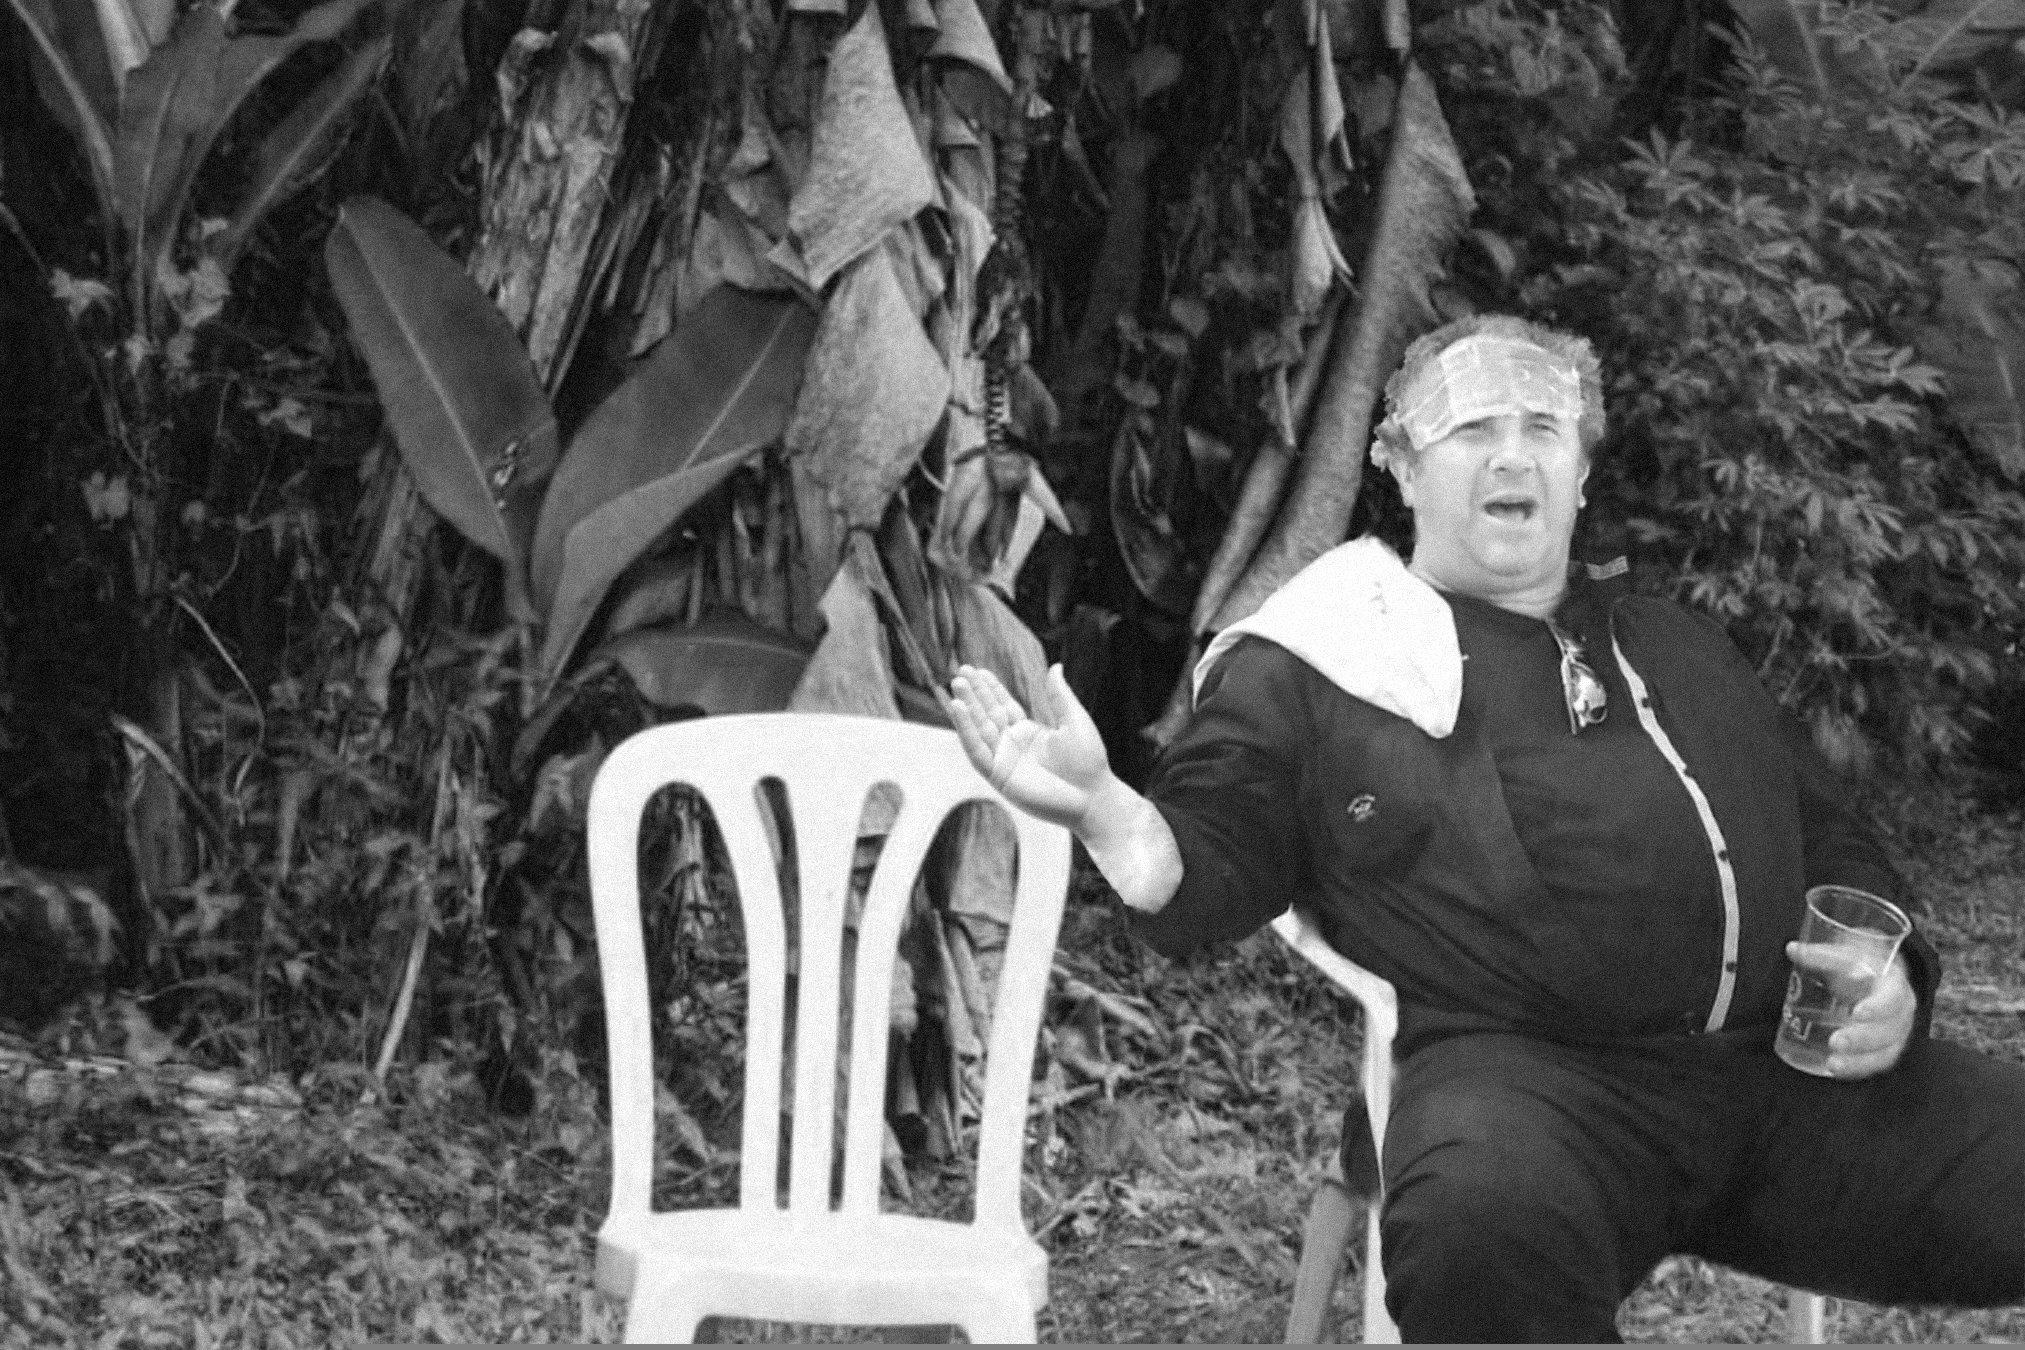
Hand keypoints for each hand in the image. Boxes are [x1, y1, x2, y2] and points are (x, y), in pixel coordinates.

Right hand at [947, 663, 1111, 830]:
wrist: (1091, 797)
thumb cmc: (1088, 762)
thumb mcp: (1074, 720)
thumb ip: (1059, 695)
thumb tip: (1055, 666)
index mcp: (1028, 732)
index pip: (1003, 705)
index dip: (990, 688)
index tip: (978, 670)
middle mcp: (1012, 745)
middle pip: (987, 714)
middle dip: (974, 694)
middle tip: (961, 671)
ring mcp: (1003, 760)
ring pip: (978, 730)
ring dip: (966, 708)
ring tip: (957, 683)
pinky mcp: (998, 776)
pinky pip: (977, 751)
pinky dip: (966, 731)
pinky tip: (958, 709)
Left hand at [1786, 942, 1916, 1078]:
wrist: (1879, 977)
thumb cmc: (1861, 965)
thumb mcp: (1845, 954)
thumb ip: (1820, 954)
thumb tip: (1792, 949)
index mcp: (1895, 986)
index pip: (1892, 998)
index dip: (1878, 1007)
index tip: (1857, 1013)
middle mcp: (1901, 1013)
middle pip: (1888, 1031)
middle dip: (1861, 1040)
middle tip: (1834, 1042)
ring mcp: (1896, 1035)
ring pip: (1884, 1053)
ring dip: (1860, 1062)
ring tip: (1832, 1065)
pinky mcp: (1885, 1049)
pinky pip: (1876, 1064)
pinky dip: (1858, 1070)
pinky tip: (1836, 1071)